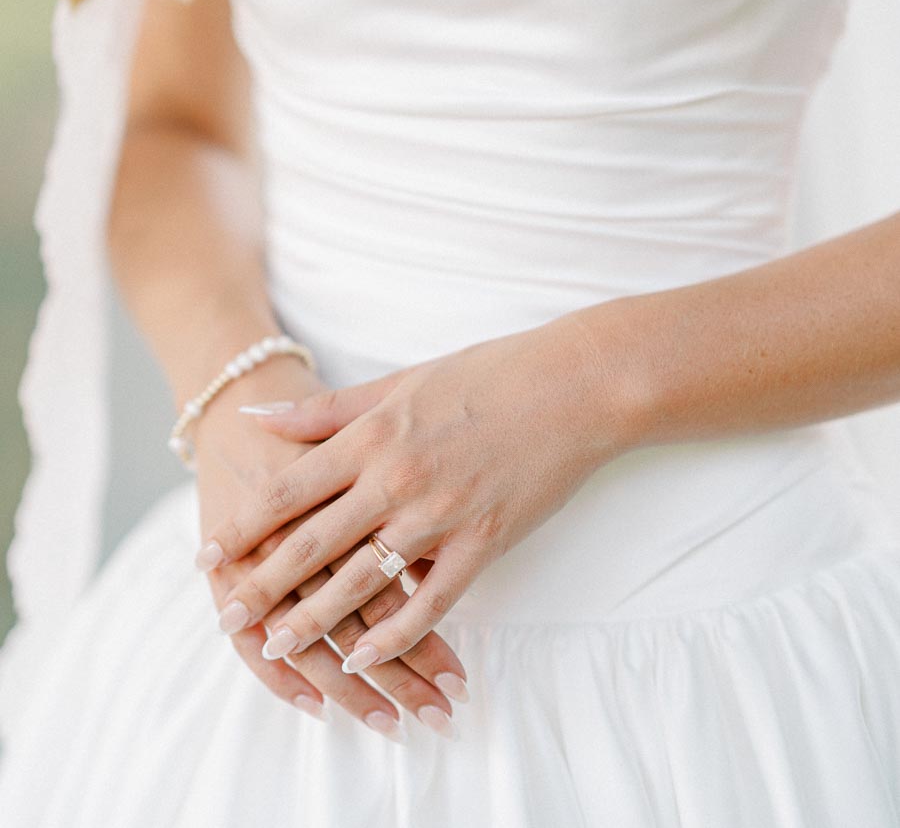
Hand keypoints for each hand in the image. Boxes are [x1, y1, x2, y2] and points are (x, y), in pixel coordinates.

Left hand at [193, 358, 467, 740]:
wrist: (571, 385)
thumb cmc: (485, 374)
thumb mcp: (399, 382)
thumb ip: (326, 410)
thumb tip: (258, 416)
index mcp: (373, 434)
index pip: (289, 490)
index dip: (243, 526)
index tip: (206, 554)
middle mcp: (396, 478)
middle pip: (313, 543)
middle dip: (262, 584)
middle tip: (225, 616)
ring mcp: (440, 514)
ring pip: (362, 581)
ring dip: (314, 619)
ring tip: (276, 648)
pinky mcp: (482, 543)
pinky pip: (430, 601)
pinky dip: (394, 634)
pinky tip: (364, 656)